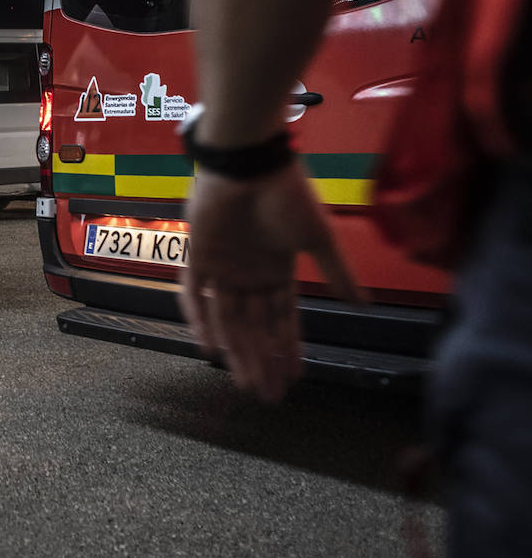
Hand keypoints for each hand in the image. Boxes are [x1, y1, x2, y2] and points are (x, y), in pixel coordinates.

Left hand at [179, 161, 360, 402]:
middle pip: (255, 326)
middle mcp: (249, 272)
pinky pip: (194, 295)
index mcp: (278, 268)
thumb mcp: (319, 239)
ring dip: (237, 351)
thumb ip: (337, 273)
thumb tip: (363, 305)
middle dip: (263, 361)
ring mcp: (223, 266)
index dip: (288, 348)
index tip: (295, 378)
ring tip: (247, 383)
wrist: (251, 162)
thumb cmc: (288, 194)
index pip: (283, 318)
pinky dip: (200, 321)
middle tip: (269, 395)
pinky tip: (209, 350)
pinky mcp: (198, 255)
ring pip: (228, 319)